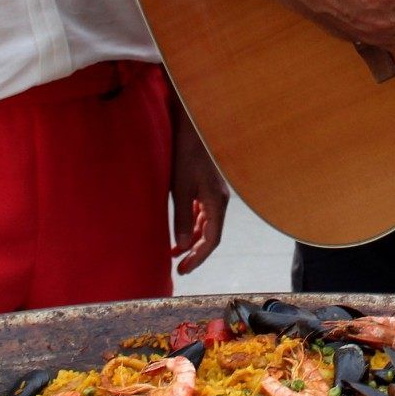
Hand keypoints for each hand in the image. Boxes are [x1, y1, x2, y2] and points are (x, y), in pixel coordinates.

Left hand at [168, 101, 226, 274]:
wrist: (192, 125)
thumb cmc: (186, 153)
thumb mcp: (181, 187)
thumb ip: (182, 217)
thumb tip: (183, 246)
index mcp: (217, 202)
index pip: (212, 240)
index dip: (198, 258)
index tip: (183, 270)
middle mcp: (219, 200)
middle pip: (211, 234)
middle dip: (195, 252)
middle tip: (179, 266)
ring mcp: (213, 192)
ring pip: (206, 224)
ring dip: (192, 238)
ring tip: (175, 251)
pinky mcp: (206, 185)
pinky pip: (201, 212)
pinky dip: (191, 224)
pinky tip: (180, 228)